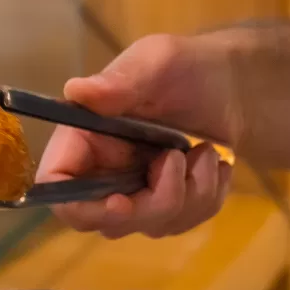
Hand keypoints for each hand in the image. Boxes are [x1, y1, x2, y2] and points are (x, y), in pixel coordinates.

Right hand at [36, 35, 235, 238]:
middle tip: (181, 159)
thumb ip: (119, 82)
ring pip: (152, 226)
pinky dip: (208, 196)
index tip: (123, 202)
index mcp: (83, 139)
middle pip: (107, 222)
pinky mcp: (166, 206)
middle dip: (155, 202)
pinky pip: (184, 224)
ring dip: (191, 193)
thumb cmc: (187, 67)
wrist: (232, 84)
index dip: (81, 207)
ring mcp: (134, 195)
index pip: (57, 188)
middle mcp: (100, 173)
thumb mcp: (156, 63)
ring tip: (204, 150)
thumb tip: (75, 89)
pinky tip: (212, 164)